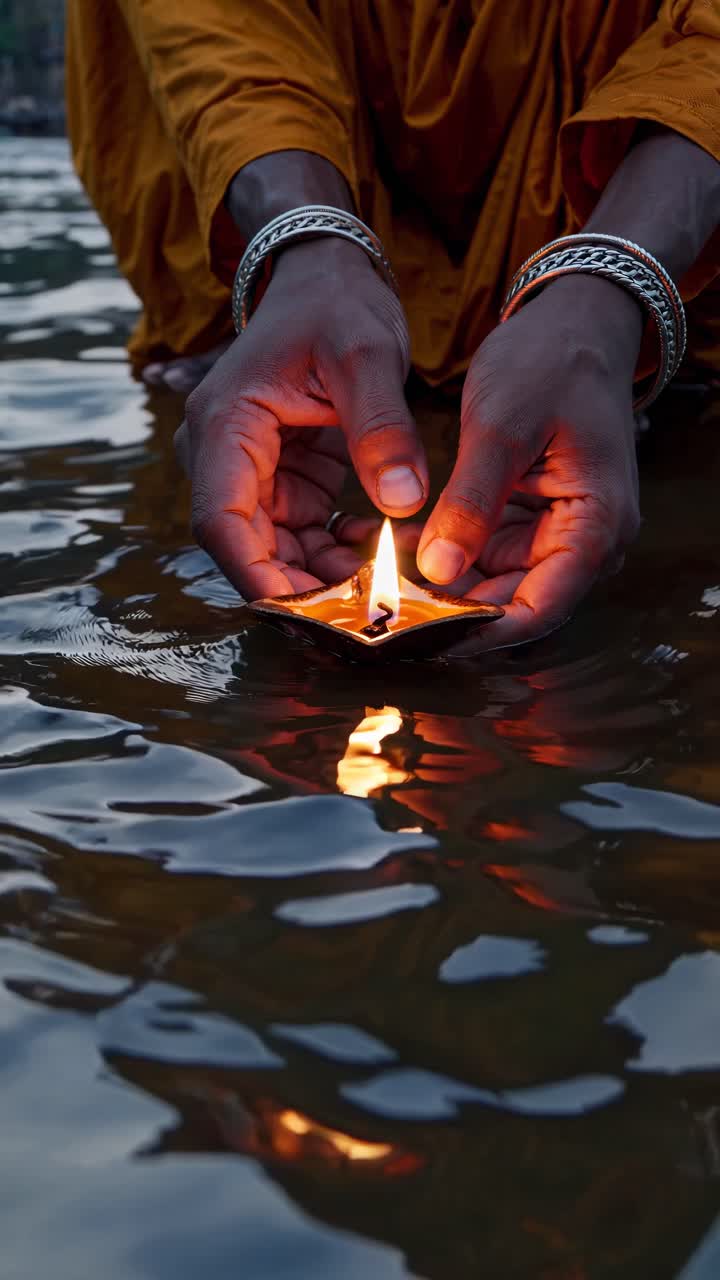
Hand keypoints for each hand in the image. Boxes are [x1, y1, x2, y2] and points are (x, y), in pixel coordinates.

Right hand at [175, 238, 426, 599]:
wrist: (329, 277)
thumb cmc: (337, 305)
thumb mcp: (368, 356)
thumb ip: (383, 429)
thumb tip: (403, 504)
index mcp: (225, 425)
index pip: (221, 521)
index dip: (257, 576)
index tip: (306, 617)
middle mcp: (224, 454)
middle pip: (247, 546)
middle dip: (299, 589)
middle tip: (364, 618)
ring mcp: (250, 470)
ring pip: (275, 549)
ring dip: (324, 577)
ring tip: (387, 591)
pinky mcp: (281, 478)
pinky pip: (300, 535)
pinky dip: (336, 554)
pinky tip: (383, 557)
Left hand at [417, 275, 643, 651]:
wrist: (574, 321)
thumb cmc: (550, 361)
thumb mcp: (501, 426)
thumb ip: (470, 503)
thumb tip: (437, 574)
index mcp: (594, 524)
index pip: (539, 611)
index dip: (479, 633)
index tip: (418, 634)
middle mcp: (586, 541)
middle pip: (517, 606)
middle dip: (453, 614)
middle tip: (386, 612)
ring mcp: (560, 532)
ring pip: (498, 586)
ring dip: (446, 589)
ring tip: (385, 582)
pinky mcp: (534, 519)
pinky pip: (490, 556)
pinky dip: (450, 556)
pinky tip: (403, 549)